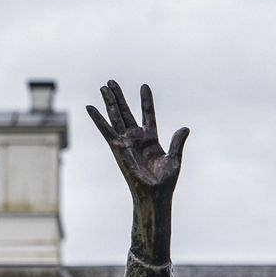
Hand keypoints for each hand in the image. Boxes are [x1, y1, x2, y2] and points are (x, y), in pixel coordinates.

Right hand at [87, 80, 188, 206]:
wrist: (155, 195)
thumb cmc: (165, 183)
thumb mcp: (174, 159)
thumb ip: (177, 142)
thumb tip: (185, 128)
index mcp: (152, 140)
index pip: (148, 115)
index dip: (146, 101)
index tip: (144, 86)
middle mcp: (137, 139)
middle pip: (126, 112)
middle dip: (119, 97)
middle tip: (111, 81)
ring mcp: (127, 142)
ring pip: (116, 117)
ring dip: (109, 102)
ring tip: (104, 87)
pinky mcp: (118, 148)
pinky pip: (106, 131)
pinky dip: (98, 119)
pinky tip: (90, 107)